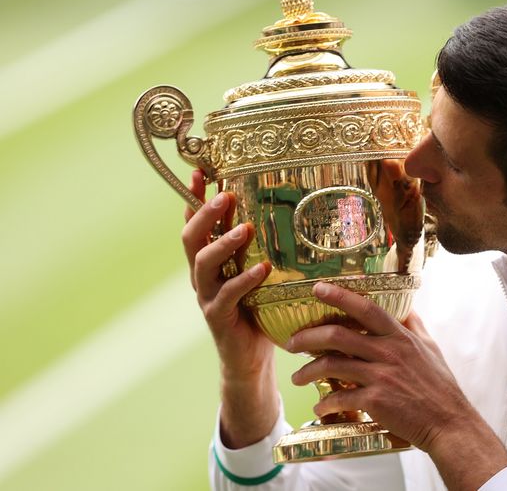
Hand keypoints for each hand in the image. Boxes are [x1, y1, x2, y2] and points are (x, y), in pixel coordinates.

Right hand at [181, 170, 277, 447]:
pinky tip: (261, 269)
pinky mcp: (218, 318)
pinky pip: (226, 296)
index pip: (195, 222)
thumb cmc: (259, 310)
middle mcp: (201, 276)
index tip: (200, 170)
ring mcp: (206, 297)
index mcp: (209, 261)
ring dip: (223, 243)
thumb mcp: (260, 273)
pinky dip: (243, 281)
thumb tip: (291, 212)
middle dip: (205, 213)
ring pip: (203, 263)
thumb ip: (263, 247)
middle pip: (191, 237)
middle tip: (225, 195)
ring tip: (244, 228)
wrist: (250, 360)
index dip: (194, 196)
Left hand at [288, 283, 506, 488]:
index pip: (366, 308)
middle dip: (308, 336)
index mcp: (400, 337)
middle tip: (292, 342)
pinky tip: (320, 407)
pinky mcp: (376, 401)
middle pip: (338, 335)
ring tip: (297, 377)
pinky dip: (325, 403)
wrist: (449, 423)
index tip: (317, 289)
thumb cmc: (440, 387)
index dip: (340, 296)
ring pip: (333, 365)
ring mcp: (381, 376)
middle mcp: (389, 352)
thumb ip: (415, 327)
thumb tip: (407, 308)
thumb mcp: (431, 348)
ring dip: (308, 371)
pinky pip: (341, 397)